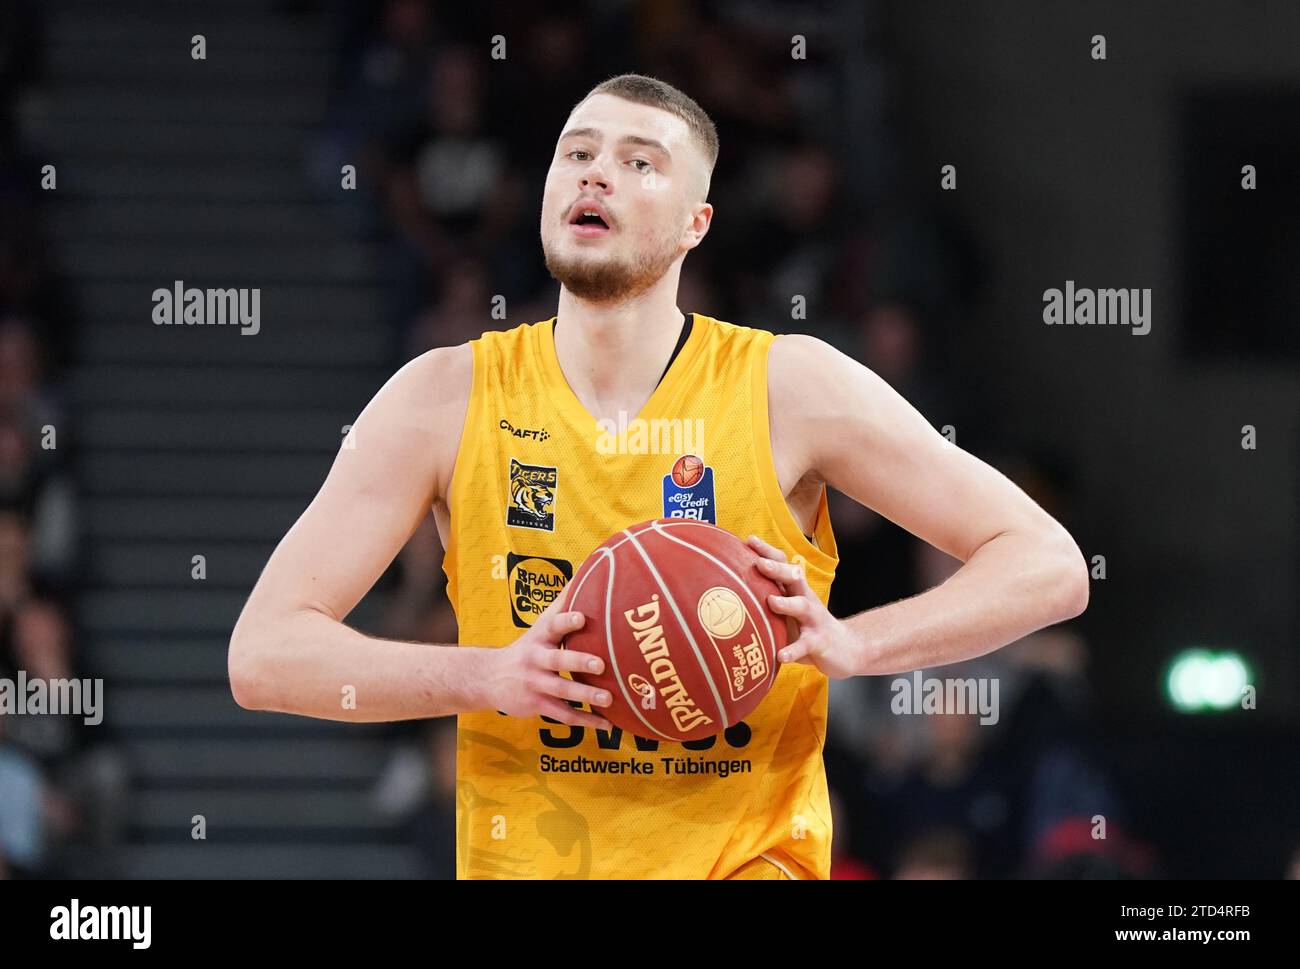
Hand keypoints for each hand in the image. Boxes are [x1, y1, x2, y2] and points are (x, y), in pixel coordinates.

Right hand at [480, 595, 613, 728]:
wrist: (489, 678)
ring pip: (561, 689)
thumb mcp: (540, 625)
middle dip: (578, 661)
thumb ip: (563, 603)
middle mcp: (536, 659)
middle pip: (557, 659)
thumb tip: (586, 571)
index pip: (552, 625)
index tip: (581, 617)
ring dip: (585, 694)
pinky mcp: (537, 704)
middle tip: (600, 664)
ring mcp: (535, 683)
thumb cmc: (528, 647)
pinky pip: (563, 714)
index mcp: (540, 637)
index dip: (566, 621)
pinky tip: (607, 724)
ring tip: (608, 698)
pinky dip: (585, 721)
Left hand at [747, 534, 861, 679]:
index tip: (749, 540)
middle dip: (777, 569)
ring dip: (787, 603)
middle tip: (759, 564)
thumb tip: (727, 597)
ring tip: (772, 602)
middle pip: (793, 577)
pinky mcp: (819, 642)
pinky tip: (781, 655)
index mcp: (795, 590)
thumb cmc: (808, 628)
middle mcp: (805, 599)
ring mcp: (814, 619)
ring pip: (801, 606)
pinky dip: (793, 650)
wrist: (847, 649)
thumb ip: (766, 603)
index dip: (767, 551)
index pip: (782, 564)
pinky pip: (805, 645)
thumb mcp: (789, 612)